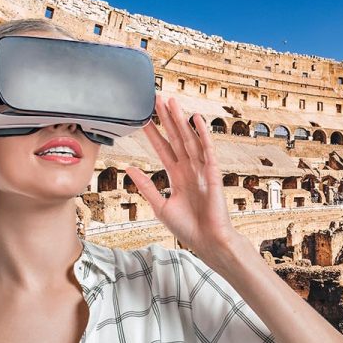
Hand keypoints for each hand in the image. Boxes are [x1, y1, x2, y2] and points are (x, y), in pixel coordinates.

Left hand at [124, 94, 238, 255]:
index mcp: (176, 176)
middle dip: (165, 119)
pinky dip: (202, 134)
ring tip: (171, 102)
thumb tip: (129, 168)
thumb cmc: (188, 229)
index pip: (162, 149)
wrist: (208, 243)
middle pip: (175, 138)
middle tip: (156, 99)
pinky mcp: (213, 174)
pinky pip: (207, 151)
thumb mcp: (160, 206)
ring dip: (180, 121)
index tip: (143, 117)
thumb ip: (147, 186)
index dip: (153, 133)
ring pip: (189, 140)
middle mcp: (189, 169)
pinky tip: (195, 119)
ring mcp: (201, 170)